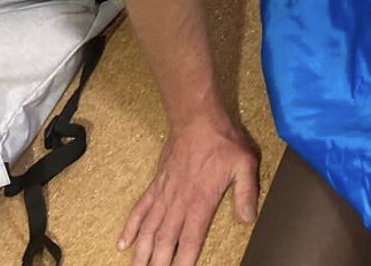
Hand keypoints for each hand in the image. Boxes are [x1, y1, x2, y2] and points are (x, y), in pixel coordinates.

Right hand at [118, 114, 258, 265]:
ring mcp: (164, 194)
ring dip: (141, 253)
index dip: (183, 262)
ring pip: (149, 230)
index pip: (190, 241)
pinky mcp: (155, 184)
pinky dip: (131, 227)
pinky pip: (139, 209)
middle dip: (158, 264)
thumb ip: (247, 192)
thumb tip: (248, 218)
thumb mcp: (244, 164)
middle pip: (165, 242)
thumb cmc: (222, 142)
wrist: (197, 119)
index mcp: (200, 203)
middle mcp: (178, 203)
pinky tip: (123, 243)